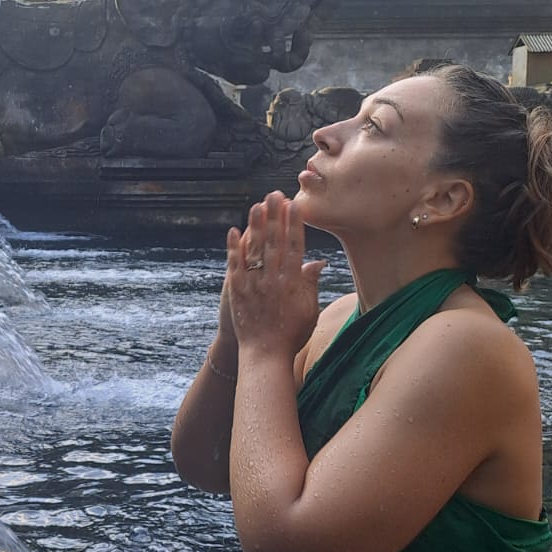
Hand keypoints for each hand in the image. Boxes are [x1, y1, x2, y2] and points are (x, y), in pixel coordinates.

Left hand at [226, 192, 324, 357]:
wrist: (265, 356)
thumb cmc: (291, 336)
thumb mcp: (309, 311)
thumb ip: (310, 285)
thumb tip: (318, 263)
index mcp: (293, 283)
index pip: (295, 247)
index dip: (294, 225)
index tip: (294, 206)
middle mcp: (274, 280)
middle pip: (275, 242)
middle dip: (275, 216)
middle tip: (274, 194)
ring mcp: (254, 285)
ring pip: (255, 250)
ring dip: (255, 225)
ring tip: (256, 205)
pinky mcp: (237, 292)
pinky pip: (235, 265)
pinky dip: (234, 248)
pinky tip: (233, 231)